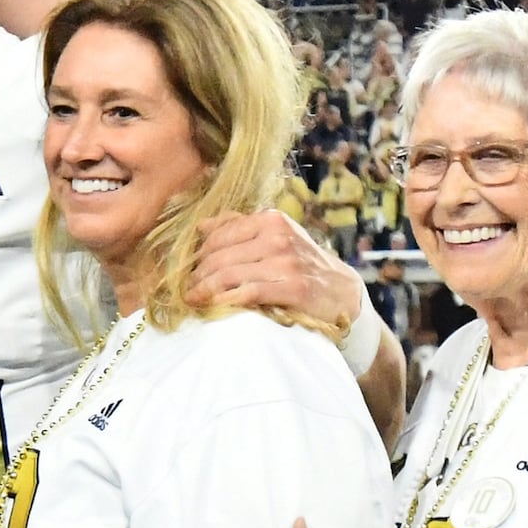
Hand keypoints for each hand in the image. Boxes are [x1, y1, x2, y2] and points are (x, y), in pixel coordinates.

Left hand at [190, 209, 367, 340]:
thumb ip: (240, 228)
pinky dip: (225, 301)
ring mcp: (286, 262)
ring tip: (193, 300)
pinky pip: (247, 293)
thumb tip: (202, 227)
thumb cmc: (301, 263)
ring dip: (205, 290)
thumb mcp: (275, 236)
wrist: (341, 291)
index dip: (199, 254)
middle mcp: (277, 236)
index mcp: (271, 220)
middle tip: (186, 289)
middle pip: (220, 256)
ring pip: (229, 274)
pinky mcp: (292, 287)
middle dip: (198, 275)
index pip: (220, 235)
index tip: (187, 270)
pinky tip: (213, 307)